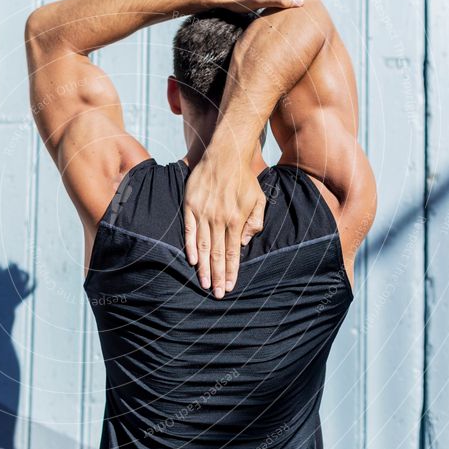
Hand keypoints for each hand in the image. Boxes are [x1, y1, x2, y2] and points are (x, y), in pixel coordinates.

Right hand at [183, 145, 266, 298]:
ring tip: (204, 283)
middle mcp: (219, 219)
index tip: (229, 287)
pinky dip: (190, 246)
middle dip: (217, 276)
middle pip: (217, 253)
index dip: (231, 271)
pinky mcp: (191, 205)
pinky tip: (191, 259)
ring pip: (203, 246)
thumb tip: (243, 244)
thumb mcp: (258, 199)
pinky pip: (189, 230)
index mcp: (236, 220)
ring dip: (203, 266)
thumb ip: (254, 222)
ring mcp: (203, 212)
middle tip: (216, 294)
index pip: (233, 253)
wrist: (226, 154)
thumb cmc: (244, 178)